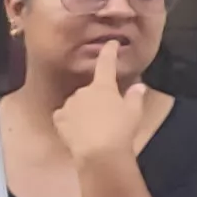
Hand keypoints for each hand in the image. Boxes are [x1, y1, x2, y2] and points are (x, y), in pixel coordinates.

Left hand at [56, 44, 156, 162]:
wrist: (98, 152)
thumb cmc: (120, 130)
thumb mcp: (134, 112)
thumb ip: (135, 97)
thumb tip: (138, 86)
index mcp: (103, 86)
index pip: (106, 64)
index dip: (109, 52)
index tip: (110, 43)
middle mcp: (83, 91)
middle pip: (91, 90)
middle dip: (98, 98)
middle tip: (108, 114)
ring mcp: (68, 105)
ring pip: (77, 103)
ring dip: (84, 109)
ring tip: (95, 126)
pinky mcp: (58, 119)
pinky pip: (64, 115)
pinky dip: (70, 119)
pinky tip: (78, 130)